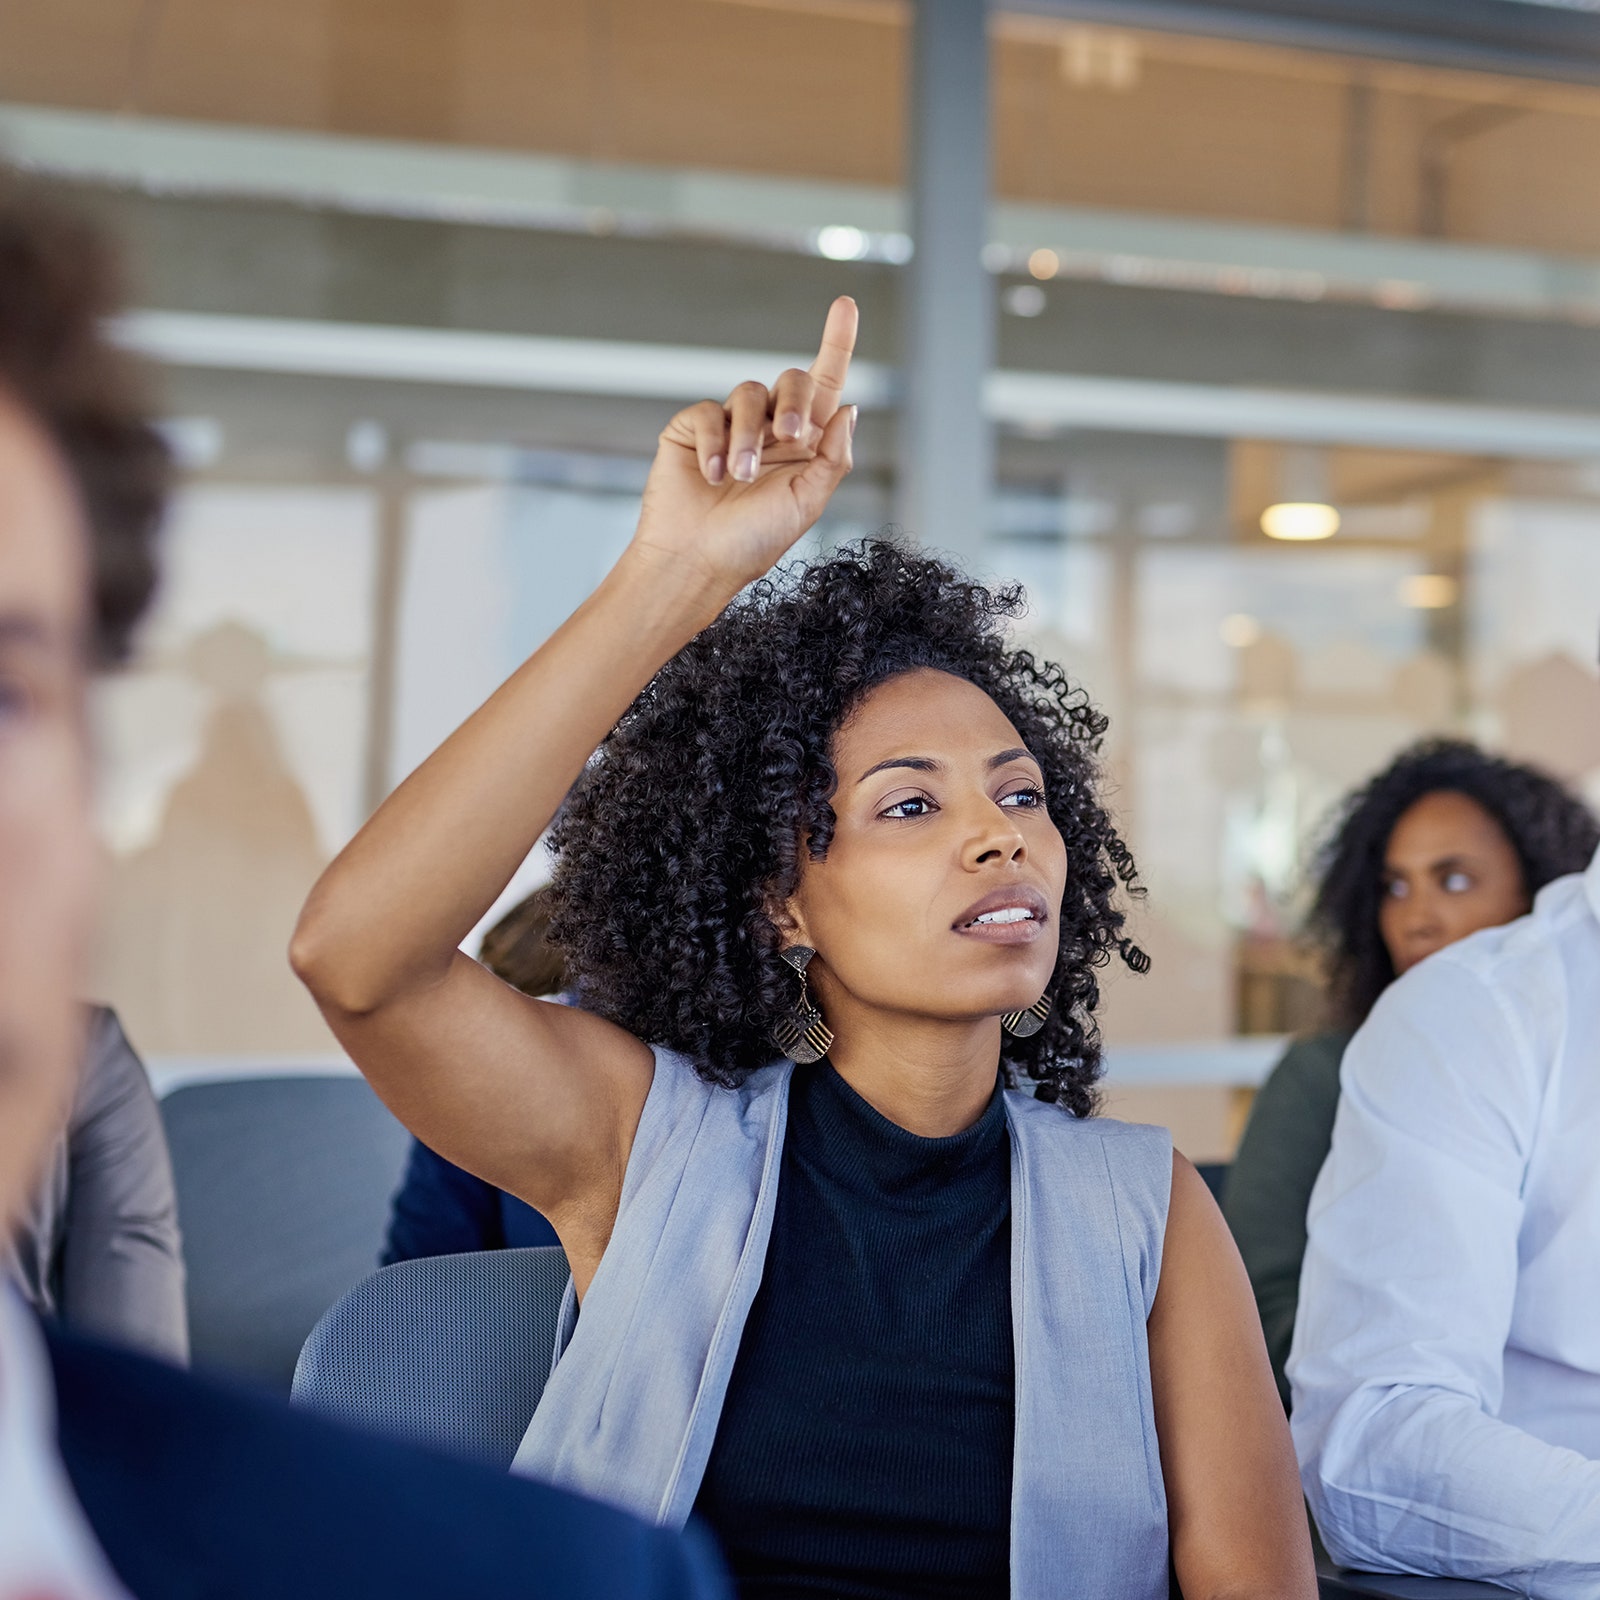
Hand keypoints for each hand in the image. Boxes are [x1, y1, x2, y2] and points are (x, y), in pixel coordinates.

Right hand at [627, 296, 857, 596]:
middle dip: (797, 400)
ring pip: (750, 393)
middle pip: (792, 380)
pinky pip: (709, 412)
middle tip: (790, 434)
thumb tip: (849, 408)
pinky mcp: (693, 429)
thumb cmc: (752, 542)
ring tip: (740, 476)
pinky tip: (711, 476)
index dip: (836, 343)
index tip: (845, 304)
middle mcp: (770, 430)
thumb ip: (832, 457)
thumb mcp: (807, 503)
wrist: (696, 561)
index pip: (825, 386)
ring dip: (750, 436)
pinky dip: (714, 443)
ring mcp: (730, 427)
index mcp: (804, 445)